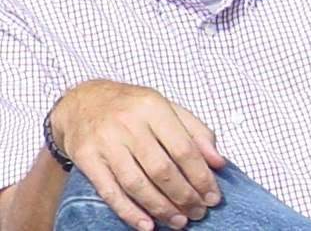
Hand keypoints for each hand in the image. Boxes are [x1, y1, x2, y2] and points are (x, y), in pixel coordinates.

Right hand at [51, 80, 225, 230]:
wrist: (84, 100)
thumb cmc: (133, 106)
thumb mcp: (167, 107)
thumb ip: (195, 132)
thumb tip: (218, 162)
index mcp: (154, 107)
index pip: (183, 148)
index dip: (201, 176)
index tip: (213, 195)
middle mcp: (129, 123)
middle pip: (161, 169)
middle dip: (184, 196)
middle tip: (199, 212)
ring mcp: (106, 142)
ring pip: (137, 184)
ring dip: (161, 208)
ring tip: (179, 222)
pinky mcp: (87, 158)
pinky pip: (110, 192)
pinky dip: (129, 212)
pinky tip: (147, 226)